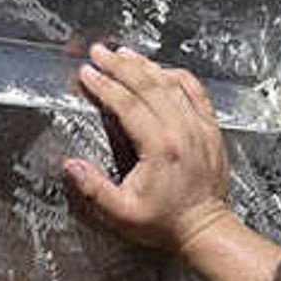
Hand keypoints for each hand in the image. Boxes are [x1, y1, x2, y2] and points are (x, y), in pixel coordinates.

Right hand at [62, 45, 237, 265]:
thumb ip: (94, 189)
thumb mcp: (121, 213)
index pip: (127, 104)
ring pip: (170, 83)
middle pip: (148, 85)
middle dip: (119, 65)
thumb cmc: (164, 222)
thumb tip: (70, 165)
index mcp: (160, 147)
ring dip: (145, 65)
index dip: (104, 85)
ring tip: (123, 53)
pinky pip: (194, 90)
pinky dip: (177, 75)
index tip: (87, 73)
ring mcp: (199, 126)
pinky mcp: (209, 127)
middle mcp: (182, 130)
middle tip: (99, 52)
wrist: (204, 228)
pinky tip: (161, 69)